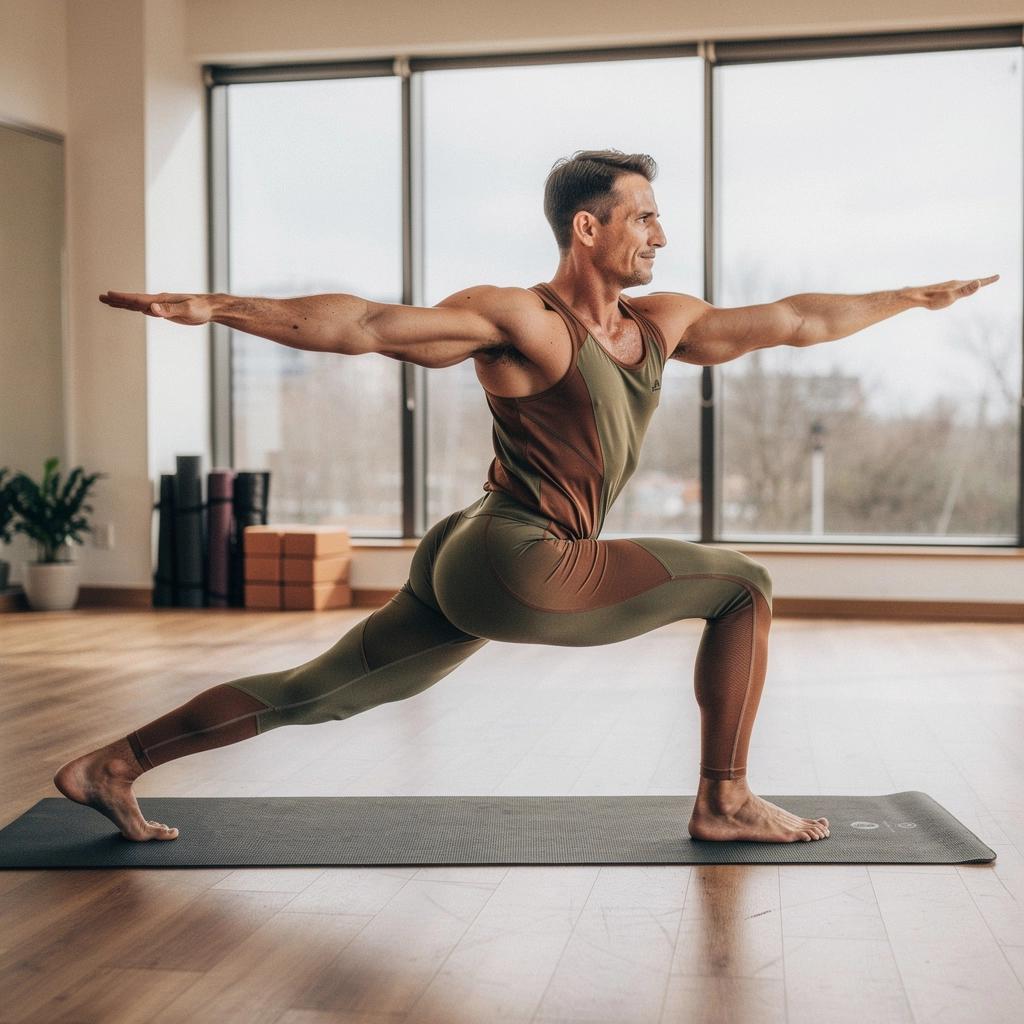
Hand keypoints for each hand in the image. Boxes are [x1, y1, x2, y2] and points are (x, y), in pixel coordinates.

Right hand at [98, 290, 214, 325]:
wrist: (210, 307)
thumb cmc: (200, 309)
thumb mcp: (187, 310)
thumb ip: (169, 310)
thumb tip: (151, 309)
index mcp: (161, 300)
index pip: (138, 300)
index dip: (122, 298)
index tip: (108, 295)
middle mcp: (158, 301)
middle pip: (133, 301)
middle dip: (117, 300)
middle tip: (100, 297)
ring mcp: (161, 305)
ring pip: (138, 305)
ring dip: (123, 304)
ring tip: (109, 301)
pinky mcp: (165, 311)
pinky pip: (147, 309)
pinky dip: (135, 308)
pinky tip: (131, 308)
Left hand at [908, 274, 999, 310]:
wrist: (916, 297)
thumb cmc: (933, 299)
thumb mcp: (951, 296)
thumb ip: (965, 290)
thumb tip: (978, 282)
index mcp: (959, 284)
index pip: (977, 282)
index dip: (988, 280)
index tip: (998, 276)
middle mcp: (954, 283)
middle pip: (972, 282)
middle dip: (983, 281)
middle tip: (994, 278)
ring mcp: (948, 286)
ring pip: (964, 284)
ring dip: (973, 283)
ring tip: (979, 283)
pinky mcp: (942, 290)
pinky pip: (956, 288)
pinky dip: (963, 287)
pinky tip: (958, 290)